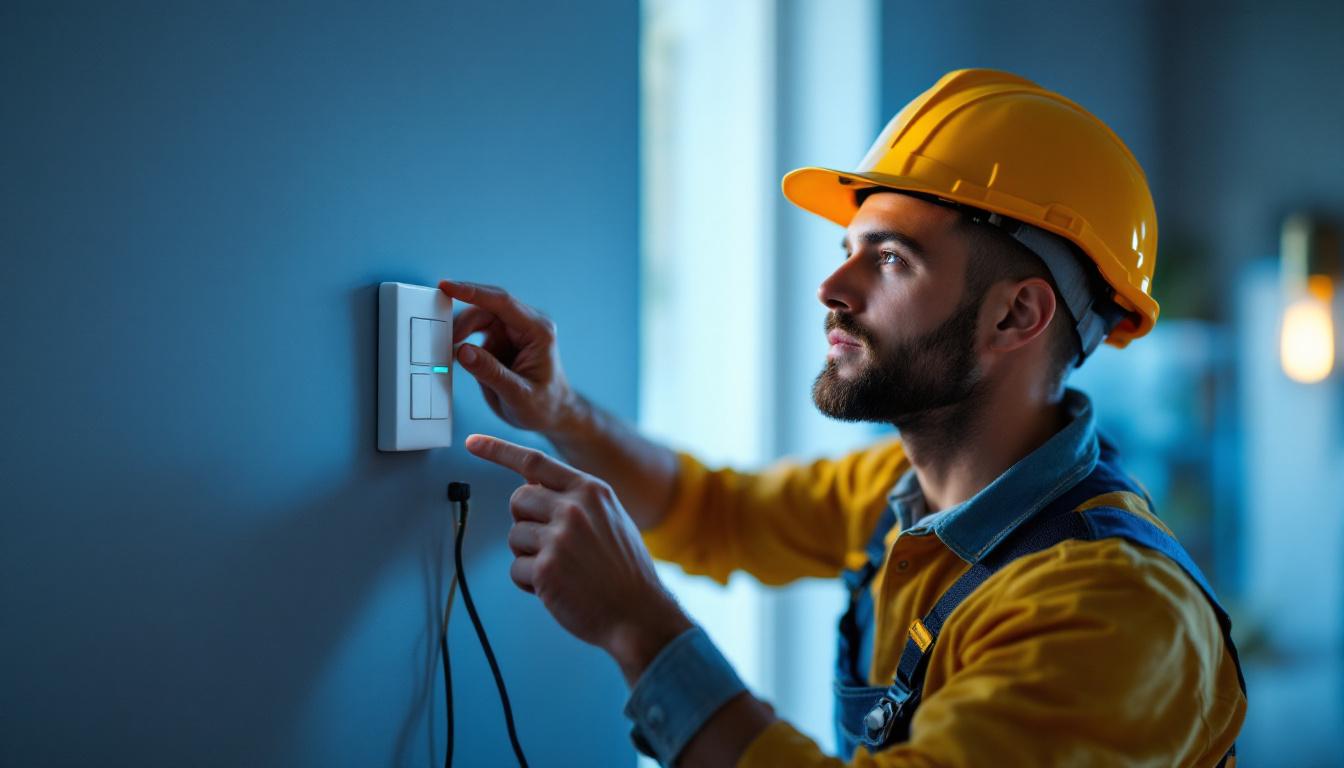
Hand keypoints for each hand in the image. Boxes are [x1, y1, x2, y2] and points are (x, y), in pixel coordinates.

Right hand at [439, 280, 576, 433]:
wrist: (551, 414)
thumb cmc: (543, 405)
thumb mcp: (518, 395)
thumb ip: (491, 373)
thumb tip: (463, 351)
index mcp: (538, 331)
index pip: (502, 302)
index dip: (473, 291)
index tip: (447, 286)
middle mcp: (525, 325)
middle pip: (486, 308)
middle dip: (462, 321)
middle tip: (442, 340)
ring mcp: (512, 331)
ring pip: (478, 318)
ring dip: (460, 331)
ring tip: (446, 351)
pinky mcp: (500, 340)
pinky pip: (475, 331)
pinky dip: (461, 339)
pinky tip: (452, 353)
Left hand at [464, 433, 692, 681]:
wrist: (640, 613)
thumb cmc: (624, 570)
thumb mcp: (611, 518)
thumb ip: (576, 499)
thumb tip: (531, 487)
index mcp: (591, 491)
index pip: (535, 462)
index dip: (499, 450)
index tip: (473, 443)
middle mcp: (574, 508)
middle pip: (517, 500)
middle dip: (525, 522)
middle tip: (550, 543)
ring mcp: (560, 537)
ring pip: (514, 536)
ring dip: (529, 556)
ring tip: (563, 569)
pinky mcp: (547, 568)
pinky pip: (516, 569)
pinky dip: (530, 582)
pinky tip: (558, 588)